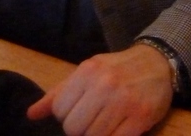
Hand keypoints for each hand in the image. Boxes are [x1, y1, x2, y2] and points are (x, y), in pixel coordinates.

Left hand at [27, 43, 173, 135]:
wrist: (158, 62)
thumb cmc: (118, 68)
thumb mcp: (88, 71)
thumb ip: (59, 93)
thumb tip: (31, 114)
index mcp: (88, 71)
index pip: (59, 110)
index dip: (67, 115)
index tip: (81, 110)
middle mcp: (105, 84)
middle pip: (73, 128)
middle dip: (81, 129)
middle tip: (94, 119)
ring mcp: (123, 101)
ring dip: (97, 135)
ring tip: (108, 123)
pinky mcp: (140, 117)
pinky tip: (118, 129)